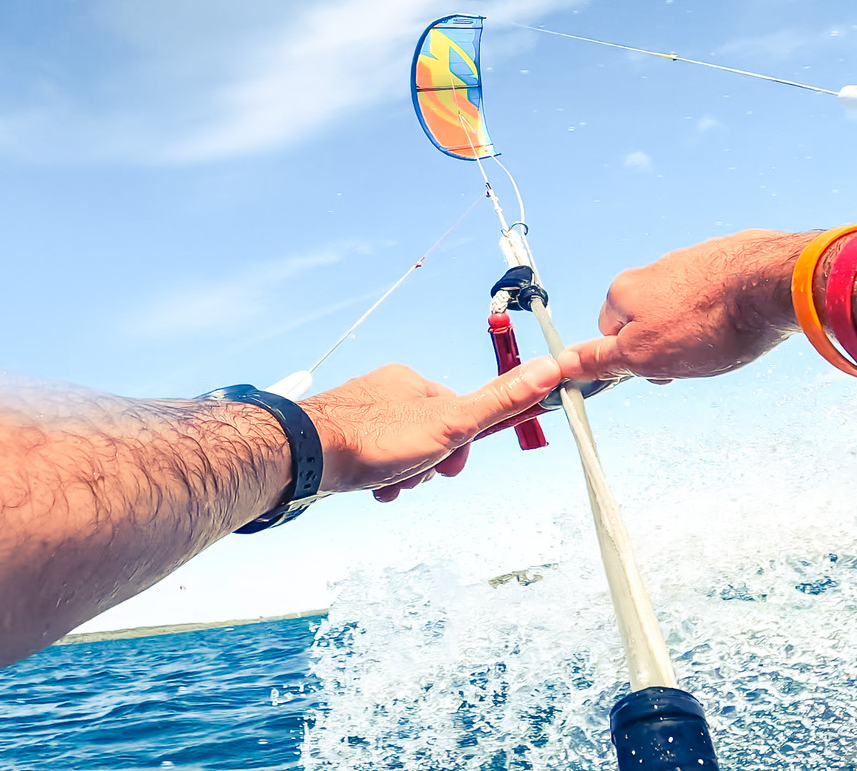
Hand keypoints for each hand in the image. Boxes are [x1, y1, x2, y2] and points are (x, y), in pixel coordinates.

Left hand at [302, 357, 562, 501]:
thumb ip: (499, 402)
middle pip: (426, 434)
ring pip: (396, 451)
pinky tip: (369, 488)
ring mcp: (357, 414)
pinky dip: (374, 478)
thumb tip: (550, 369)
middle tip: (414, 477)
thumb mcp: (450, 424)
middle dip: (426, 464)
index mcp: (413, 383)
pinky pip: (367, 459)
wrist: (306, 454)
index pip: (456, 412)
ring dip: (401, 475)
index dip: (461, 444)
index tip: (452, 464)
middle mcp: (384, 391)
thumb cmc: (377, 438)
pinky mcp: (335, 436)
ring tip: (388, 486)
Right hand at [563, 229, 810, 381]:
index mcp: (624, 290)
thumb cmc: (707, 322)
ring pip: (683, 309)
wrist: (772, 282)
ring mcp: (692, 261)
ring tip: (725, 341)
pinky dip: (725, 311)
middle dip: (667, 345)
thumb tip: (564, 363)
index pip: (608, 334)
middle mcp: (654, 269)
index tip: (659, 373)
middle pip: (648, 320)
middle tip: (695, 360)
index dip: (631, 361)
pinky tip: (743, 322)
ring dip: (698, 329)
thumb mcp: (645, 355)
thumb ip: (603, 359)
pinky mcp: (728, 259)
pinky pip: (716, 294)